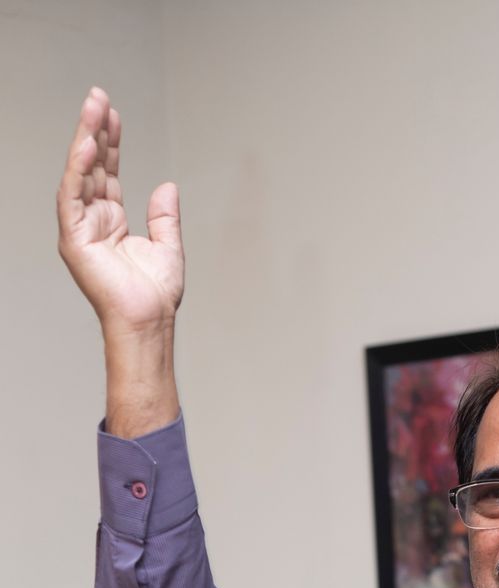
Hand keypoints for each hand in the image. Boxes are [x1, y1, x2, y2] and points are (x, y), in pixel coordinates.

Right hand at [57, 87, 183, 334]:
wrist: (149, 320)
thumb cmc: (156, 295)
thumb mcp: (167, 246)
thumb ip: (164, 215)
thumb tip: (167, 186)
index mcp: (112, 222)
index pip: (107, 172)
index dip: (111, 143)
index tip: (113, 114)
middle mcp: (93, 221)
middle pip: (91, 167)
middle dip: (95, 130)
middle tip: (99, 97)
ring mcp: (81, 228)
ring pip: (79, 174)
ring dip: (84, 140)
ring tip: (92, 109)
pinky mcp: (74, 238)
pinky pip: (73, 196)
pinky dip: (79, 171)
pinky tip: (88, 146)